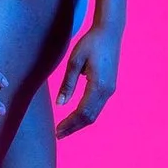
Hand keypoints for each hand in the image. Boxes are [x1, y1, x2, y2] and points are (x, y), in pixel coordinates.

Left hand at [53, 19, 122, 137]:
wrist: (110, 32)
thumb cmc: (91, 43)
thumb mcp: (74, 61)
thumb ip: (68, 84)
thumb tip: (60, 104)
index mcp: (98, 85)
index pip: (82, 112)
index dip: (69, 123)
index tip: (57, 131)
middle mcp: (107, 91)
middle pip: (90, 117)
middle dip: (74, 127)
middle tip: (58, 134)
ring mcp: (110, 90)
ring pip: (95, 113)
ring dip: (80, 123)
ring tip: (65, 128)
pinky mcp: (109, 87)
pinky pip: (97, 106)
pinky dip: (86, 114)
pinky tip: (76, 116)